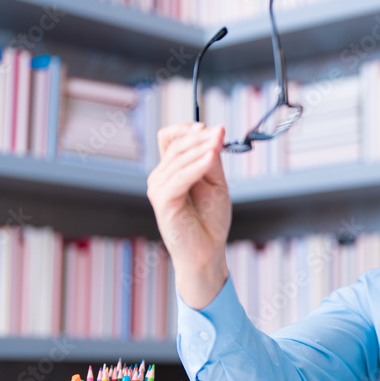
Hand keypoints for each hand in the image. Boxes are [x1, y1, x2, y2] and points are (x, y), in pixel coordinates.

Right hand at [147, 122, 231, 309]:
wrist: (207, 252)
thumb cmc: (210, 221)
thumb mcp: (216, 183)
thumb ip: (211, 159)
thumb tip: (214, 133)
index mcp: (172, 170)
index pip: (169, 138)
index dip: (186, 129)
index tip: (210, 128)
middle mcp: (160, 177)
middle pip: (175, 144)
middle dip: (200, 137)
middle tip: (220, 134)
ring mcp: (159, 188)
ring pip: (178, 158)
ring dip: (201, 149)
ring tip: (219, 145)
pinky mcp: (163, 201)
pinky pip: (180, 177)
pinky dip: (197, 166)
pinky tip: (212, 158)